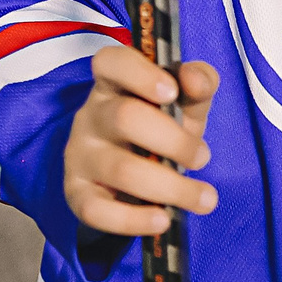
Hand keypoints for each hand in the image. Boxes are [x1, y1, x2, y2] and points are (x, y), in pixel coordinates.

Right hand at [62, 41, 219, 236]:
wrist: (131, 170)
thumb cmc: (160, 125)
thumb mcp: (183, 101)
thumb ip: (198, 84)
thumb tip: (197, 80)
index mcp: (113, 81)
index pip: (110, 62)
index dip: (139, 74)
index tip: (172, 92)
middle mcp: (90, 114)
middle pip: (125, 118)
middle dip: (174, 141)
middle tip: (204, 157)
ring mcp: (79, 155)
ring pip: (121, 170)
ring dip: (171, 187)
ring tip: (204, 198)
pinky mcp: (77, 193)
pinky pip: (97, 210)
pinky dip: (133, 220)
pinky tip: (163, 220)